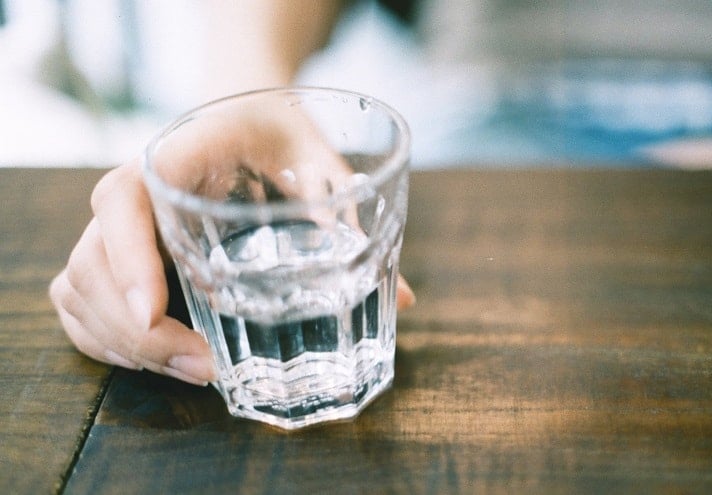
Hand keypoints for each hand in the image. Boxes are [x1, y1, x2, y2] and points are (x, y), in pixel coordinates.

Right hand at [50, 143, 415, 385]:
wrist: (248, 116)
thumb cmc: (279, 132)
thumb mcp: (318, 160)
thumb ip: (349, 219)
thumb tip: (404, 299)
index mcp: (173, 156)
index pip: (122, 199)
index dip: (129, 258)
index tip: (154, 309)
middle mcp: (133, 193)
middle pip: (92, 263)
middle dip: (139, 329)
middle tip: (204, 368)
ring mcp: (118, 226)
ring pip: (79, 289)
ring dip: (125, 343)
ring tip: (195, 371)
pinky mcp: (116, 254)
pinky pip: (80, 303)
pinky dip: (107, 341)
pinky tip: (159, 363)